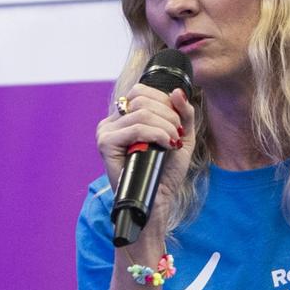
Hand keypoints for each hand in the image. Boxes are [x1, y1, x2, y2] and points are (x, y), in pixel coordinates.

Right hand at [96, 84, 194, 215]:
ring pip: (141, 113)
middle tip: (178, 135)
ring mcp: (106, 131)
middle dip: (168, 115)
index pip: (141, 91)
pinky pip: (136, 128)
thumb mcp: (182, 136)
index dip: (164, 102)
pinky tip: (166, 146)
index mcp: (124, 117)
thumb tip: (176, 91)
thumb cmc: (167, 170)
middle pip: (142, 99)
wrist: (158, 199)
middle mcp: (111, 121)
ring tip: (173, 143)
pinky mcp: (106, 144)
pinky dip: (157, 134)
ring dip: (166, 127)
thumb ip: (184, 113)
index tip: (178, 124)